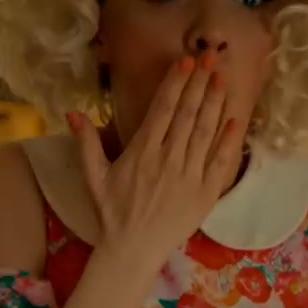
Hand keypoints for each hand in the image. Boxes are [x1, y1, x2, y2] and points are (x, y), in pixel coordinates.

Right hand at [68, 52, 244, 263]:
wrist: (133, 250)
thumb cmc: (112, 213)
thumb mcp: (93, 177)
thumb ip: (86, 143)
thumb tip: (72, 112)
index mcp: (142, 151)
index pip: (162, 109)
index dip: (175, 83)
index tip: (185, 61)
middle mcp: (168, 159)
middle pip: (188, 114)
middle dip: (199, 83)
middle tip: (210, 56)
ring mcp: (189, 176)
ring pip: (206, 132)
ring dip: (215, 103)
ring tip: (222, 78)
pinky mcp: (205, 193)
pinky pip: (220, 162)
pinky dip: (228, 140)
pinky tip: (235, 119)